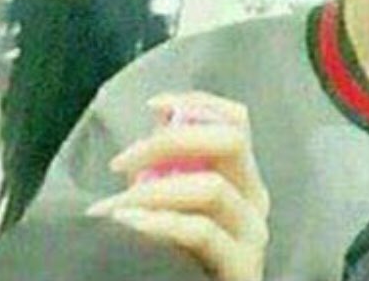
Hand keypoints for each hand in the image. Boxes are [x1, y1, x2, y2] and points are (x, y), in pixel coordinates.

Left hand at [87, 92, 270, 280]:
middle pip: (231, 141)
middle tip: (122, 160)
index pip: (236, 120)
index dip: (198, 104)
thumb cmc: (177, 260)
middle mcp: (256, 198)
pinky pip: (201, 231)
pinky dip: (159, 223)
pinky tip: (126, 225)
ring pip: (211, 187)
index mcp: (244, 179)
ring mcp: (253, 233)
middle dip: (172, 141)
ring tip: (111, 208)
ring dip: (152, 191)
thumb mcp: (174, 206)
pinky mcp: (242, 267)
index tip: (153, 106)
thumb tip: (156, 121)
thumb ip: (171, 171)